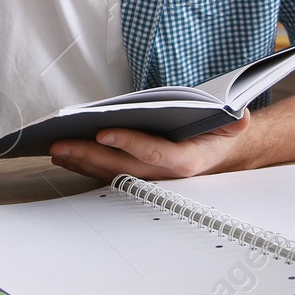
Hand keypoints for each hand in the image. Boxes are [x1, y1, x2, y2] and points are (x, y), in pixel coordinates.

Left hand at [49, 113, 252, 180]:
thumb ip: (234, 121)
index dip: (128, 143)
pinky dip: (84, 164)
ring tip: (55, 148)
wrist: (219, 154)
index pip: (153, 153)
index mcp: (186, 161)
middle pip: (121, 167)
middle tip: (60, 144)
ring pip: (109, 172)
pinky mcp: (135, 175)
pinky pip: (106, 172)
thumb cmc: (216, 135)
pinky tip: (65, 154)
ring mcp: (147, 177)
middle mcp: (163, 174)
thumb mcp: (232, 125)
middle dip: (89, 156)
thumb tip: (238, 116)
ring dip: (81, 162)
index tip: (103, 132)